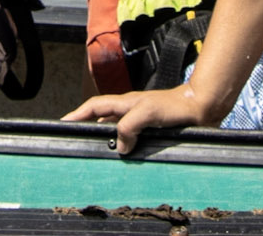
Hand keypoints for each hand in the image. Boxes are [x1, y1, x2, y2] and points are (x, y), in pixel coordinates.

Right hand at [65, 84, 221, 155]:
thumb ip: (130, 125)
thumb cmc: (176, 106)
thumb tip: (120, 145)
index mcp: (125, 103)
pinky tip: (125, 158)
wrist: (200, 107)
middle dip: (87, 127)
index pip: (94, 107)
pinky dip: (123, 147)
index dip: (77, 114)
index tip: (62, 123)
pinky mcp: (150, 130)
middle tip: (76, 141)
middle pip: (101, 118)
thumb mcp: (148, 112)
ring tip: (96, 153)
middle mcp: (129, 111)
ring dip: (106, 139)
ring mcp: (139, 120)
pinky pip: (130, 138)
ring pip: (116, 130)